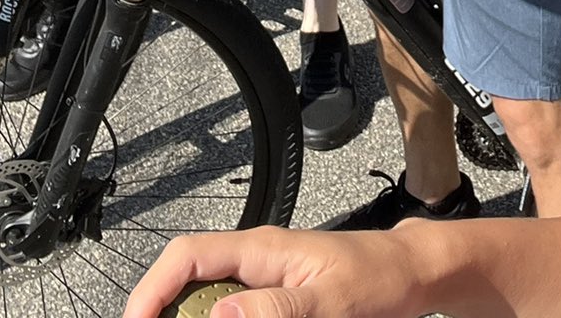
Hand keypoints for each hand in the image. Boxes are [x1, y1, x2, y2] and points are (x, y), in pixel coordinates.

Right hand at [123, 228, 421, 317]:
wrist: (409, 273)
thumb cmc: (377, 277)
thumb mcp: (330, 300)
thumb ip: (277, 307)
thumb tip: (221, 312)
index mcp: (260, 249)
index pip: (186, 256)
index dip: (152, 288)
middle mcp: (253, 260)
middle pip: (186, 281)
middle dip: (164, 312)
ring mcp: (261, 279)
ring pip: (205, 299)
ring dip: (189, 317)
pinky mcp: (272, 297)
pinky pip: (232, 308)